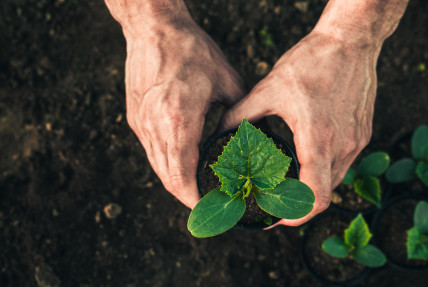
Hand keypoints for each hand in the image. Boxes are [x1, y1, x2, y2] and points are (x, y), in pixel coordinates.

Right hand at [105, 1, 243, 207]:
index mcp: (179, 121)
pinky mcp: (136, 118)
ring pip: (158, 167)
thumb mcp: (228, 82)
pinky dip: (168, 163)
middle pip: (168, 179)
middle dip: (188, 196)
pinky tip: (184, 162)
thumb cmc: (192, 50)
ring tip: (198, 187)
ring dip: (177, 181)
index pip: (182, 177)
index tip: (212, 208)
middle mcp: (155, 128)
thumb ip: (239, 115)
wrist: (154, 27)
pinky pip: (152, 151)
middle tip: (209, 203)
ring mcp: (141, 124)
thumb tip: (253, 136)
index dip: (196, 200)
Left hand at [221, 0, 407, 225]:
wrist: (352, 41)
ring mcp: (356, 141)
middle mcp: (342, 146)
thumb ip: (242, 114)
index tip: (278, 218)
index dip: (295, 216)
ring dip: (313, 187)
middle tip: (276, 201)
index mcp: (318, 140)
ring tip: (290, 181)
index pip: (314, 198)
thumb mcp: (270, 88)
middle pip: (324, 196)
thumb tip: (221, 130)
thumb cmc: (313, 61)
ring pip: (335, 181)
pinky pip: (344, 163)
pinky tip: (308, 157)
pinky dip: (325, 169)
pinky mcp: (362, 133)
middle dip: (299, 204)